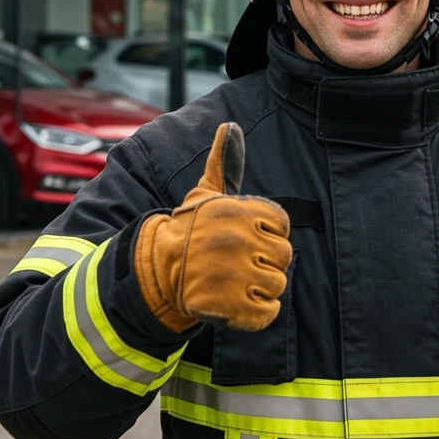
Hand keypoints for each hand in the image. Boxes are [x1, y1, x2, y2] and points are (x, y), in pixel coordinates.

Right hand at [134, 122, 291, 332]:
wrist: (156, 272)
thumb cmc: (188, 231)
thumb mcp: (204, 194)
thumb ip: (224, 162)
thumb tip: (230, 126)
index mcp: (237, 213)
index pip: (280, 223)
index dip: (267, 232)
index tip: (246, 236)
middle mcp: (238, 242)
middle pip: (283, 256)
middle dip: (265, 261)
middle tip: (239, 262)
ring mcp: (235, 276)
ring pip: (277, 285)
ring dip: (260, 288)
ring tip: (236, 282)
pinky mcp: (231, 308)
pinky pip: (268, 313)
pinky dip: (259, 313)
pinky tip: (240, 302)